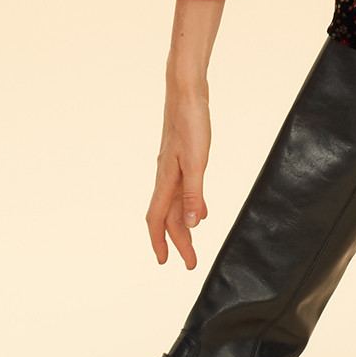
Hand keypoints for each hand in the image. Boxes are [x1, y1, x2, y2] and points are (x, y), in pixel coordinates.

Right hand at [146, 81, 210, 268]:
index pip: (158, 220)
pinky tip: (197, 208)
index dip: (161, 242)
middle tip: (190, 262)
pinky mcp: (180, 158)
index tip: (167, 262)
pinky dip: (187, 205)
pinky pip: (180, 190)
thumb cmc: (191, 124)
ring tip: (192, 241)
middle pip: (167, 217)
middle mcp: (166, 176)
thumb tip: (191, 225)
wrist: (186, 93)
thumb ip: (194, 194)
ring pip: (173, 204)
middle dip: (177, 241)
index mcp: (166, 179)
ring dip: (181, 225)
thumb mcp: (197, 162)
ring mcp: (172, 167)